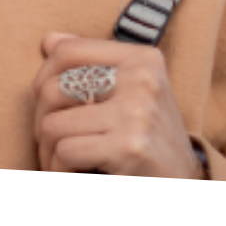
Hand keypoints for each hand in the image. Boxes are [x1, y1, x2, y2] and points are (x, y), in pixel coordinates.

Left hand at [31, 32, 205, 178]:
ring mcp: (137, 112)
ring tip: (61, 162)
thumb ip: (93, 65)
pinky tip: (74, 175)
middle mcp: (143, 79)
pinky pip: (65, 152)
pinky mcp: (129, 146)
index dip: (42, 78)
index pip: (68, 50)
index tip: (47, 105)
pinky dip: (60, 170)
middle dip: (41, 122)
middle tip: (51, 144)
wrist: (184, 186)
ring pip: (53, 125)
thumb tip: (48, 40)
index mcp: (143, 59)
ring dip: (48, 152)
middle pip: (53, 89)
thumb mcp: (132, 95)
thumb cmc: (150, 140)